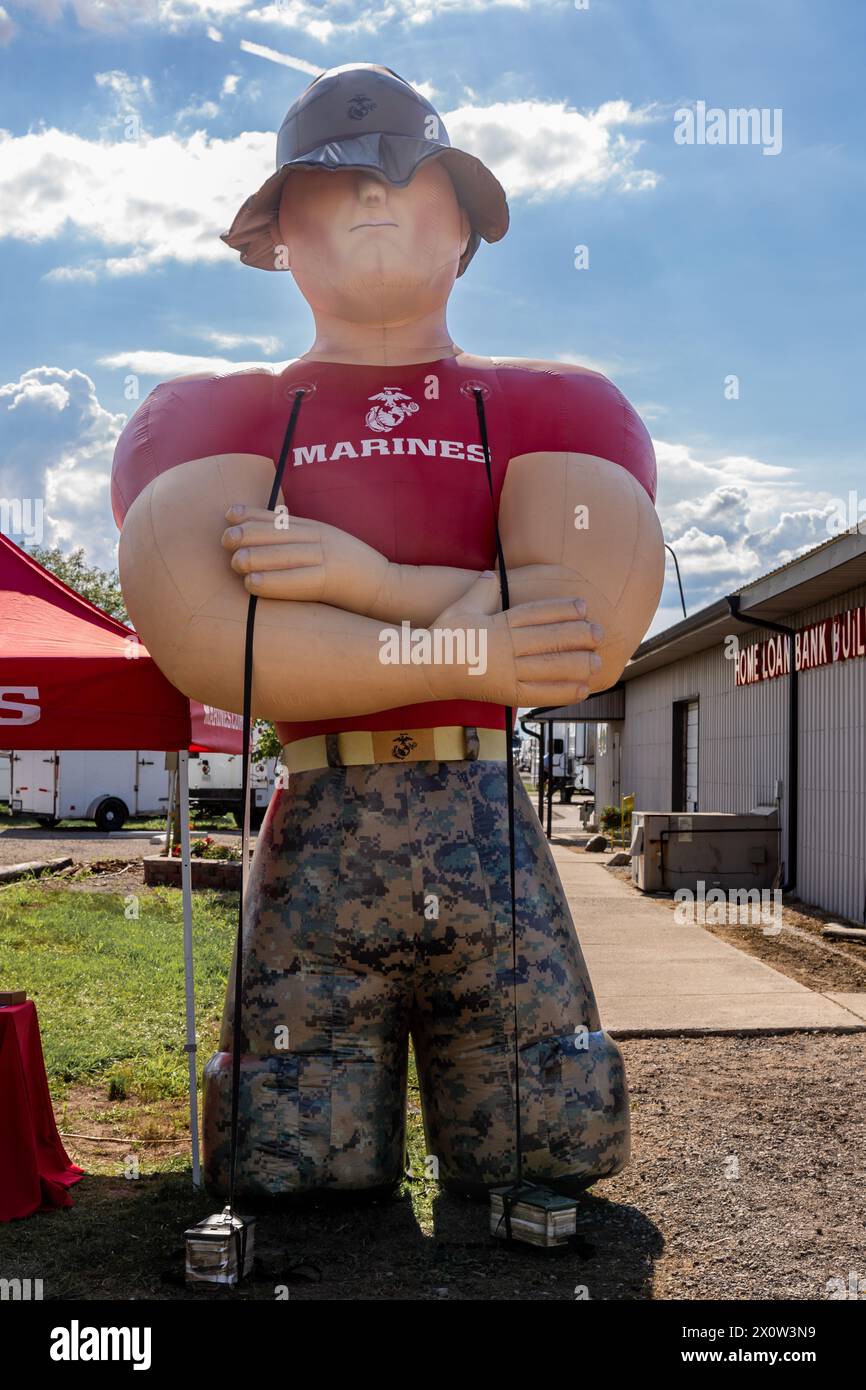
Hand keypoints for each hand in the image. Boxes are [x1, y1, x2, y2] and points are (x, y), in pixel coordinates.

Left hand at [222, 506, 389, 615]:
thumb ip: (305, 541)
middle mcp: (323, 539)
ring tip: (233, 561)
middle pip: (280, 533)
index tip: (229, 513)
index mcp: (320, 529)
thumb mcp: (331, 547)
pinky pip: (297, 581)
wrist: (388, 590)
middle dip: (249, 533)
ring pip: (286, 554)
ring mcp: (328, 558)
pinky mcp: (332, 581)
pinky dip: (272, 582)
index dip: (253, 514)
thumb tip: (272, 543)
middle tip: (225, 538)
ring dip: (257, 557)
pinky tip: (252, 583)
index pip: (281, 518)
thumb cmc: (356, 573)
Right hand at [424, 572, 602, 706]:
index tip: (583, 607)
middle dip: (578, 636)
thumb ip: (481, 590)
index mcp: (498, 624)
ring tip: (597, 660)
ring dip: (577, 664)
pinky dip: (564, 692)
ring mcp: (507, 673)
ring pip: (549, 667)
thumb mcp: (461, 607)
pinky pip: (541, 694)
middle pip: (549, 640)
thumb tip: (494, 573)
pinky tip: (582, 688)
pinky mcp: (507, 694)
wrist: (427, 669)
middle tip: (599, 633)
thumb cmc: (445, 636)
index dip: (562, 609)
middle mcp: (505, 648)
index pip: (536, 614)